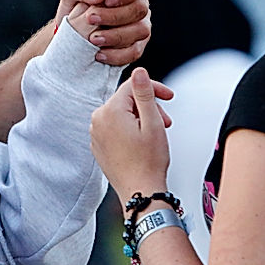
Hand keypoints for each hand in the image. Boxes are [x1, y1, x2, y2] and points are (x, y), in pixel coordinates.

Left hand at [56, 0, 150, 64]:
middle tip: (91, 19)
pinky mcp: (137, 46)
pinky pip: (135, 51)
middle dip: (115, 16)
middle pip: (140, 8)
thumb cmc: (74, 8)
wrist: (70, 35)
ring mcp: (140, 25)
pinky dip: (117, 54)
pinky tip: (99, 54)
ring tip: (93, 39)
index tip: (107, 0)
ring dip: (116, 36)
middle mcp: (137, 3)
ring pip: (141, 30)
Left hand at [90, 68, 173, 198]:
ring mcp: (96, 134)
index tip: (169, 97)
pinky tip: (141, 144)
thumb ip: (144, 93)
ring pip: (122, 114)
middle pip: (127, 101)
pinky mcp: (98, 145)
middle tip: (165, 123)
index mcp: (110, 111)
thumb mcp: (153, 123)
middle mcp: (98, 120)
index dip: (154, 89)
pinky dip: (130, 130)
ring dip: (141, 119)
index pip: (132, 86)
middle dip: (149, 108)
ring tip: (154, 135)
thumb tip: (139, 72)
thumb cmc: (148, 162)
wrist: (140, 192)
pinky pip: (115, 128)